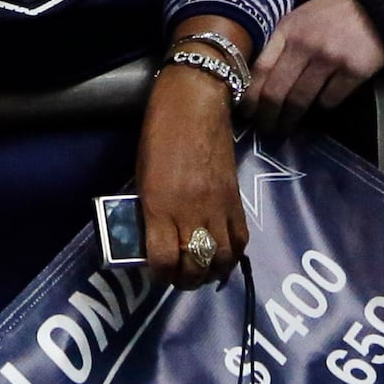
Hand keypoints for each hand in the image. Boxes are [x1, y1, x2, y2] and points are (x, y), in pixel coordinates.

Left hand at [138, 47, 246, 286]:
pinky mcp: (236, 200)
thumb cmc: (159, 134)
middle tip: (178, 276)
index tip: (155, 272)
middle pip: (195, 266)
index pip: (163, 260)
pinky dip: (231, 255)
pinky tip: (221, 256)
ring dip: (210, 273)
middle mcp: (191, 212)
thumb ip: (148, 209)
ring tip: (201, 271)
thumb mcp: (142, 174)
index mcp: (159, 205)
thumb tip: (153, 238)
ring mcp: (217, 207)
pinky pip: (240, 240)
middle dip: (186, 280)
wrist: (197, 103)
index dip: (159, 275)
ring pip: (221, 260)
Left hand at [256, 0, 383, 121]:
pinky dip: (322, 106)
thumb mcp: (298, 20)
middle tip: (266, 129)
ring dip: (290, 119)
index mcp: (286, 30)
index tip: (246, 113)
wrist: (374, 6)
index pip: (259, 69)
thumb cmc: (330, 15)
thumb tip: (259, 81)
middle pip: (276, 91)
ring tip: (286, 127)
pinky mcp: (353, 71)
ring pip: (300, 100)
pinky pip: (329, 100)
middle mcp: (304, 45)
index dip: (249, 96)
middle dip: (267, 116)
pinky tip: (320, 105)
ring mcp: (329, 59)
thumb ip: (280, 44)